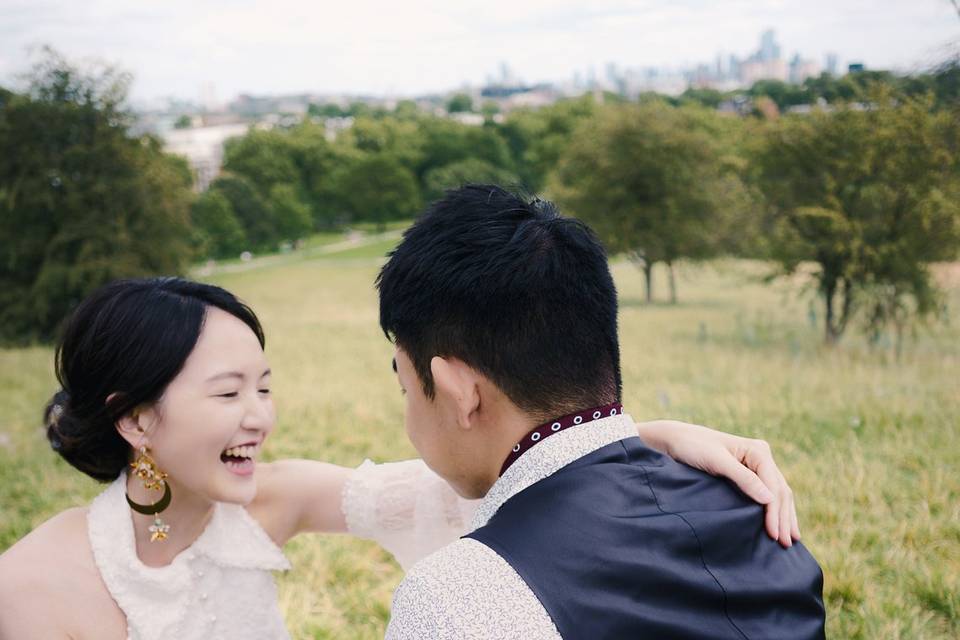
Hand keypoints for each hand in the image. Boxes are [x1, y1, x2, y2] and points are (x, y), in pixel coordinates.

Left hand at [636, 420, 799, 547]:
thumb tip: (770, 500)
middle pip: (780, 491)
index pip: (773, 486)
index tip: (774, 534)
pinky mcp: (748, 473)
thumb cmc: (694, 447)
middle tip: (786, 543)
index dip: (776, 512)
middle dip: (784, 518)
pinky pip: (767, 494)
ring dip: (784, 516)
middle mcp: (761, 456)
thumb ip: (743, 479)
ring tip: (790, 540)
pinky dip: (774, 509)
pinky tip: (779, 524)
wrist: (676, 440)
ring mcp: (756, 465)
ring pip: (778, 494)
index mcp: (758, 451)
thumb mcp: (717, 462)